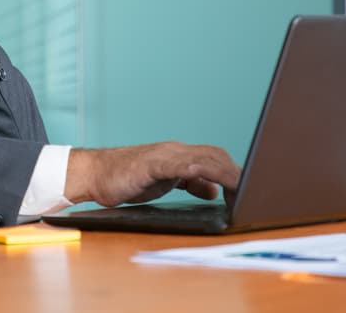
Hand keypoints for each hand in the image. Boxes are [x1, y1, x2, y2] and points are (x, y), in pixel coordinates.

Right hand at [64, 142, 240, 207]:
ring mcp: (164, 155)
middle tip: (251, 193)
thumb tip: (214, 190)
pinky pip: (180, 165)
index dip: (234, 171)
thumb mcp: (163, 183)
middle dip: (236, 172)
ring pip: (203, 158)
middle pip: (215, 155)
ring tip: (241, 190)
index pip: (215, 158)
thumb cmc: (125, 179)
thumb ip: (189, 183)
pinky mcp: (152, 163)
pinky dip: (198, 170)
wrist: (94, 173)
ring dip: (225, 173)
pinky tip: (209, 180)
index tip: (249, 188)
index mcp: (179, 156)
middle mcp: (175, 151)